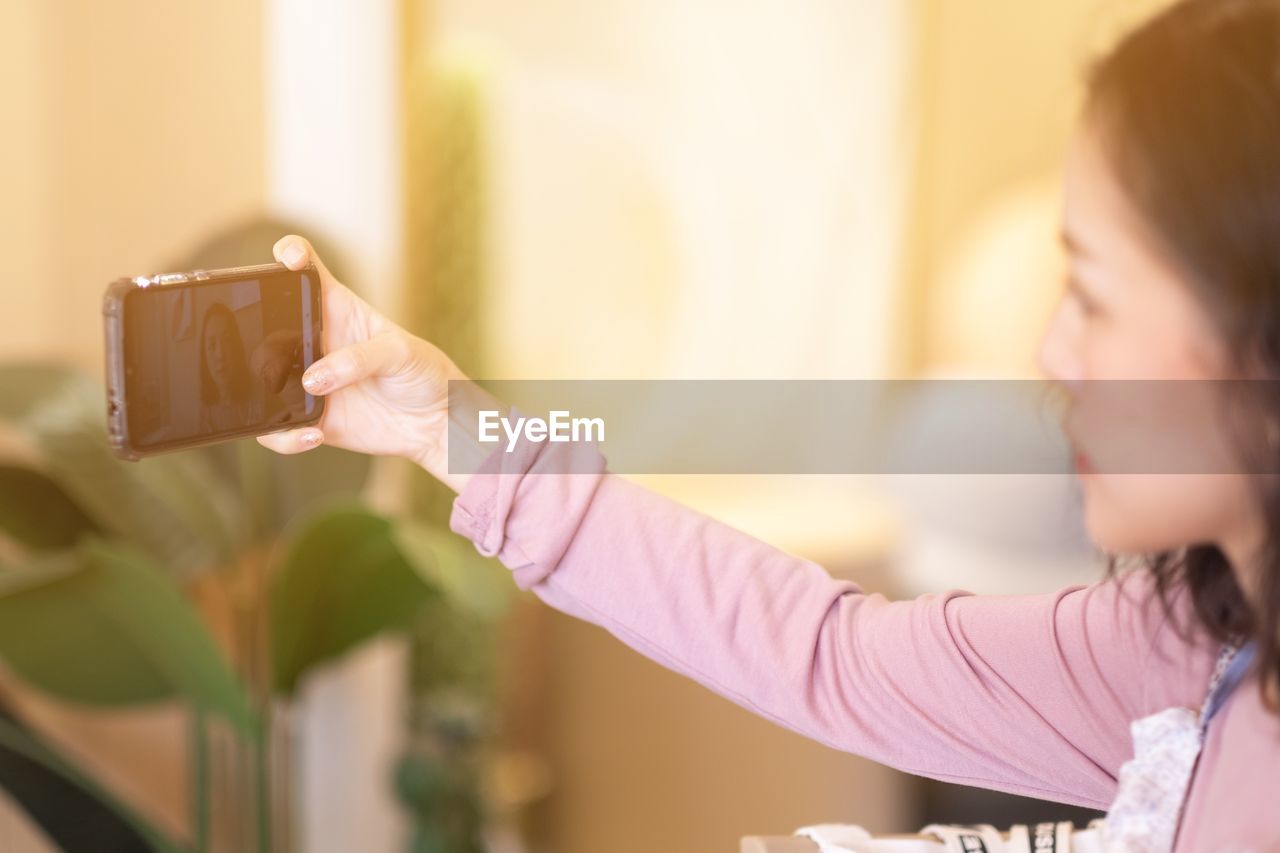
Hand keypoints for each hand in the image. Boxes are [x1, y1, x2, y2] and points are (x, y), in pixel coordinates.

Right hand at [256, 235, 470, 491]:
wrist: (434, 421)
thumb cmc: (422, 372)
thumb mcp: (401, 352)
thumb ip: (360, 358)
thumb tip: (311, 380)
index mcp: (337, 310)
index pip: (306, 271)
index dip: (291, 255)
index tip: (289, 259)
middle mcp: (314, 342)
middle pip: (267, 326)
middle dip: (258, 334)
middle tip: (275, 356)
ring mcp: (307, 380)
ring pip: (261, 379)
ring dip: (263, 388)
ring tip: (295, 396)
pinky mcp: (309, 417)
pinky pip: (279, 429)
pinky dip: (286, 436)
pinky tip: (313, 435)